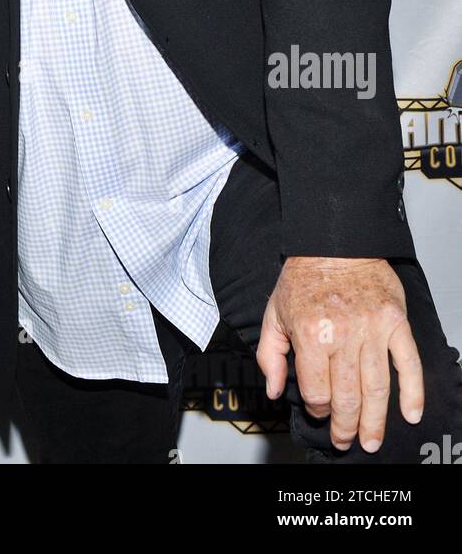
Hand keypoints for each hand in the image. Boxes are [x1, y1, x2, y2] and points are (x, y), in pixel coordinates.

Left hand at [258, 257, 423, 452]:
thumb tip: (274, 389)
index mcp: (311, 335)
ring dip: (374, 422)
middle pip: (347, 398)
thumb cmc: (304, 277)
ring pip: (376, 390)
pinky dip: (413, 393)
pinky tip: (411, 414)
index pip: (317, 392)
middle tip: (344, 441)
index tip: (319, 410)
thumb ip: (270, 354)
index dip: (317, 408)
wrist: (334, 242)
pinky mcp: (395, 323)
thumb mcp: (274, 313)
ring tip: (371, 441)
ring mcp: (373, 330)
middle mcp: (343, 335)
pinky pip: (408, 364)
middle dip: (345, 426)